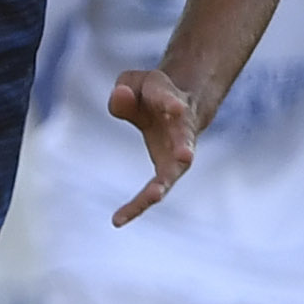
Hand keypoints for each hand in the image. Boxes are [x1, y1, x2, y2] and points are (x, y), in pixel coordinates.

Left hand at [104, 67, 198, 224]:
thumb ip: (124, 90)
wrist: (178, 105)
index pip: (170, 101)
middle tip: (186, 156)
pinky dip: (138, 204)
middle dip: (185, 146)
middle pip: (184, 140)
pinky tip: (118, 219)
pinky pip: (154, 190)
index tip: (175, 107)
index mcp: (172, 101)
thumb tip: (119, 97)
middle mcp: (181, 131)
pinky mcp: (168, 172)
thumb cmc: (151, 95)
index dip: (171, 103)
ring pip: (173, 172)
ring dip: (164, 183)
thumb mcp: (134, 83)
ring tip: (156, 195)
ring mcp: (177, 154)